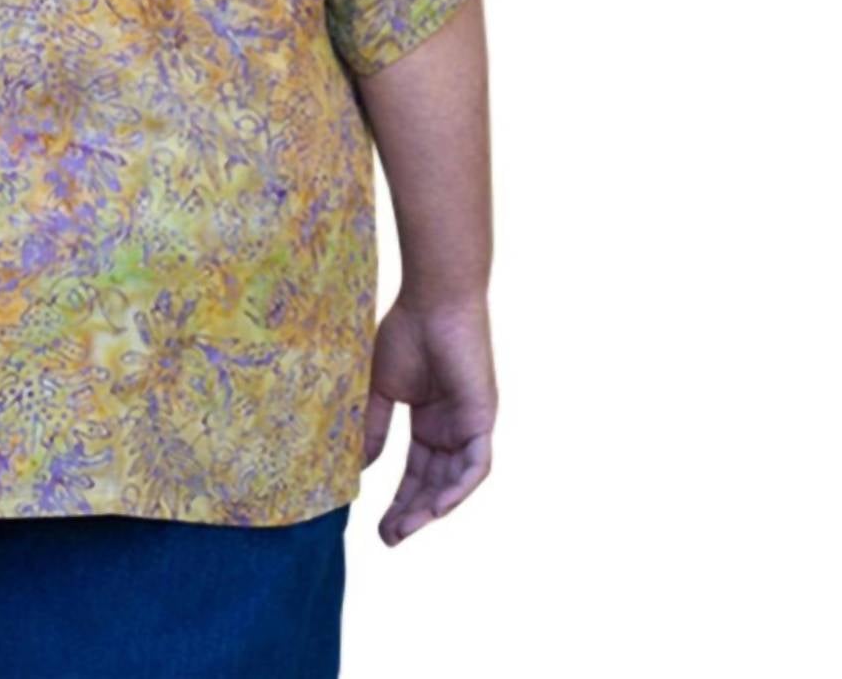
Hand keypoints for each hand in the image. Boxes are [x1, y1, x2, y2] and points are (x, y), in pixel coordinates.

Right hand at [362, 294, 496, 545]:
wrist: (432, 302)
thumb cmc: (404, 334)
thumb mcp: (380, 390)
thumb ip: (373, 428)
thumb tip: (359, 468)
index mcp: (429, 421)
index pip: (416, 472)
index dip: (398, 499)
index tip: (376, 525)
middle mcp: (451, 429)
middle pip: (434, 483)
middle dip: (412, 513)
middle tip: (388, 539)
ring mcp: (469, 425)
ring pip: (454, 482)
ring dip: (430, 509)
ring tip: (404, 531)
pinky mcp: (483, 419)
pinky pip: (475, 466)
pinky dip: (457, 490)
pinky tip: (435, 509)